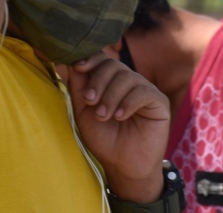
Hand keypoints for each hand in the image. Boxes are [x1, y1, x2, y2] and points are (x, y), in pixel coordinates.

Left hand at [66, 48, 169, 203]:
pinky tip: (120, 116)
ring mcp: (144, 90)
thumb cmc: (103, 138)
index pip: (102, 58)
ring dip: (111, 96)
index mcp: (110, 81)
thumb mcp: (83, 112)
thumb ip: (77, 87)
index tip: (78, 67)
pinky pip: (144, 92)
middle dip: (97, 81)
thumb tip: (63, 62)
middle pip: (113, 65)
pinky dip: (128, 102)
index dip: (90, 58)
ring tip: (103, 116)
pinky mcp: (159, 102)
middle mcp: (128, 81)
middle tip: (90, 102)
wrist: (123, 165)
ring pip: (127, 77)